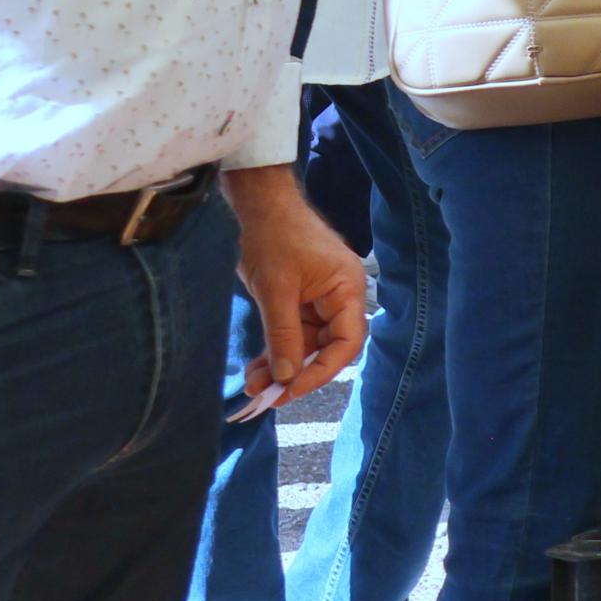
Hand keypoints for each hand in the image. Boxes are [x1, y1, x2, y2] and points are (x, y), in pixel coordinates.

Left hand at [227, 170, 367, 416]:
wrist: (259, 205)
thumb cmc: (274, 239)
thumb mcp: (276, 291)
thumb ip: (284, 336)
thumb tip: (287, 378)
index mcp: (347, 289)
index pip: (346, 343)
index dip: (320, 371)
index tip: (290, 389)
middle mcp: (341, 296)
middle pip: (327, 347)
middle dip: (296, 372)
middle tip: (266, 395)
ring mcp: (322, 298)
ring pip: (308, 343)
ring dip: (282, 364)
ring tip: (253, 384)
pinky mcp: (303, 298)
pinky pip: (295, 332)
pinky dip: (277, 349)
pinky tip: (256, 367)